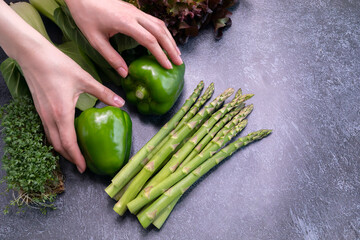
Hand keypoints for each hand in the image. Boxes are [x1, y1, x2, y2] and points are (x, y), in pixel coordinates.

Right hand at [17, 40, 123, 172]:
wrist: (32, 55)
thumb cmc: (58, 66)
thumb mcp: (84, 79)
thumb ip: (103, 93)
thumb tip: (121, 103)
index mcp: (61, 113)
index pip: (68, 143)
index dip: (77, 158)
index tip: (84, 168)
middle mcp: (49, 117)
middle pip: (58, 146)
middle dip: (70, 158)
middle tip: (82, 165)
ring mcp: (42, 114)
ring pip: (51, 139)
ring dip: (63, 150)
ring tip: (75, 155)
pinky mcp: (39, 109)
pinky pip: (48, 131)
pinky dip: (57, 139)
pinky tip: (66, 136)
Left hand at [65, 0, 182, 77]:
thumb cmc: (86, 17)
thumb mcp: (95, 40)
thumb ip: (111, 57)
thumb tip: (125, 74)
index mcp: (125, 23)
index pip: (149, 40)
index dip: (160, 55)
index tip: (168, 67)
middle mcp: (135, 15)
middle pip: (160, 32)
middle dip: (171, 48)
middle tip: (179, 62)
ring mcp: (136, 11)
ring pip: (160, 25)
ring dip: (170, 39)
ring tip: (176, 53)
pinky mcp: (135, 10)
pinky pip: (154, 21)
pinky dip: (163, 32)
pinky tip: (166, 40)